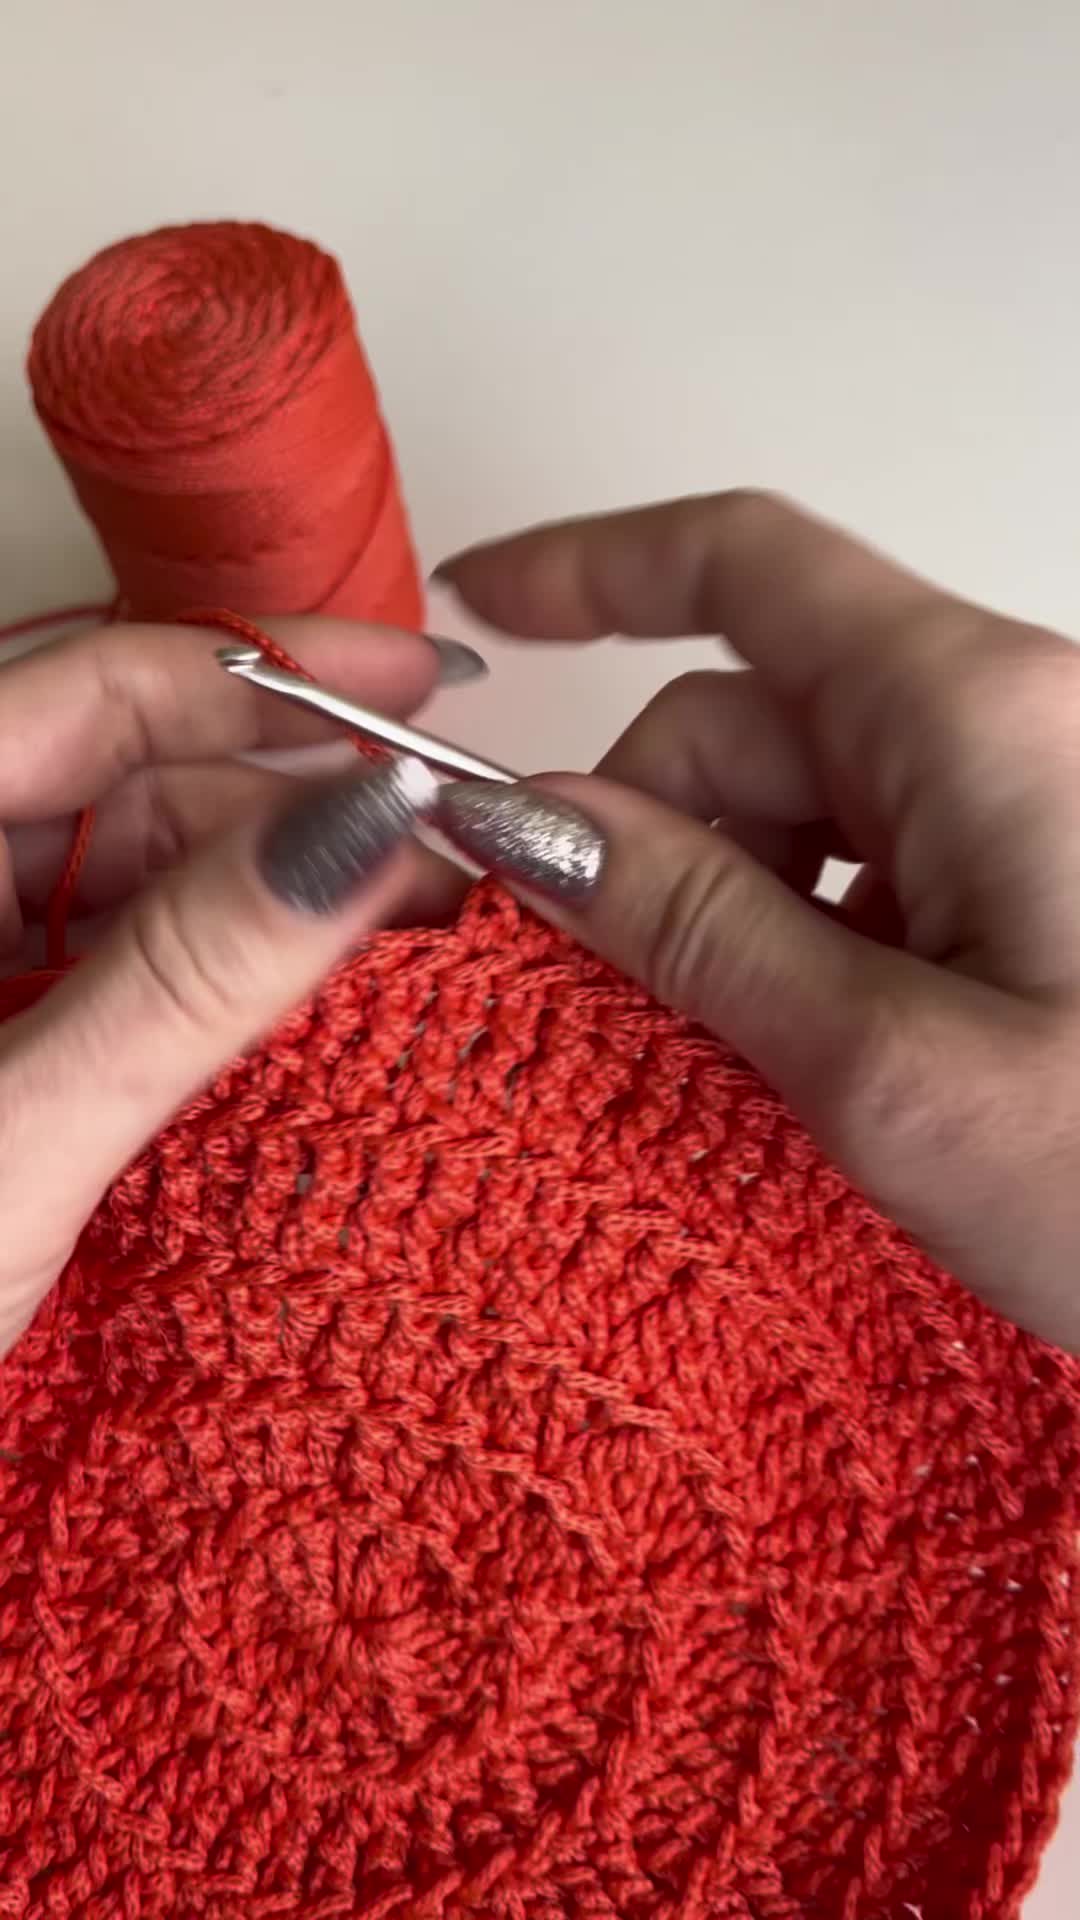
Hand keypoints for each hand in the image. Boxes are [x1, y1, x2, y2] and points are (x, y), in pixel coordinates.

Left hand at [0, 615, 460, 1357]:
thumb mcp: (8, 1146)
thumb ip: (184, 980)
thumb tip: (359, 828)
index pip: (96, 692)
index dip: (273, 671)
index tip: (424, 689)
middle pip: (131, 780)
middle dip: (299, 801)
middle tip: (453, 852)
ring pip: (136, 876)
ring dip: (275, 894)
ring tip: (418, 929)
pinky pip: (119, 965)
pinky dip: (221, 977)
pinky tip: (316, 999)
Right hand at [437, 492, 1079, 1351]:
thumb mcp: (889, 1070)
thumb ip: (693, 929)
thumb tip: (521, 824)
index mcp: (977, 714)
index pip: (748, 567)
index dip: (589, 567)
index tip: (471, 615)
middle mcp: (1014, 726)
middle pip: (759, 717)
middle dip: (645, 828)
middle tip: (578, 985)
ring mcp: (1040, 808)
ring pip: (816, 810)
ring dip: (726, 908)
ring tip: (719, 1061)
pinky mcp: (1055, 885)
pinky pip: (886, 874)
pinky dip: (809, 945)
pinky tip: (807, 1064)